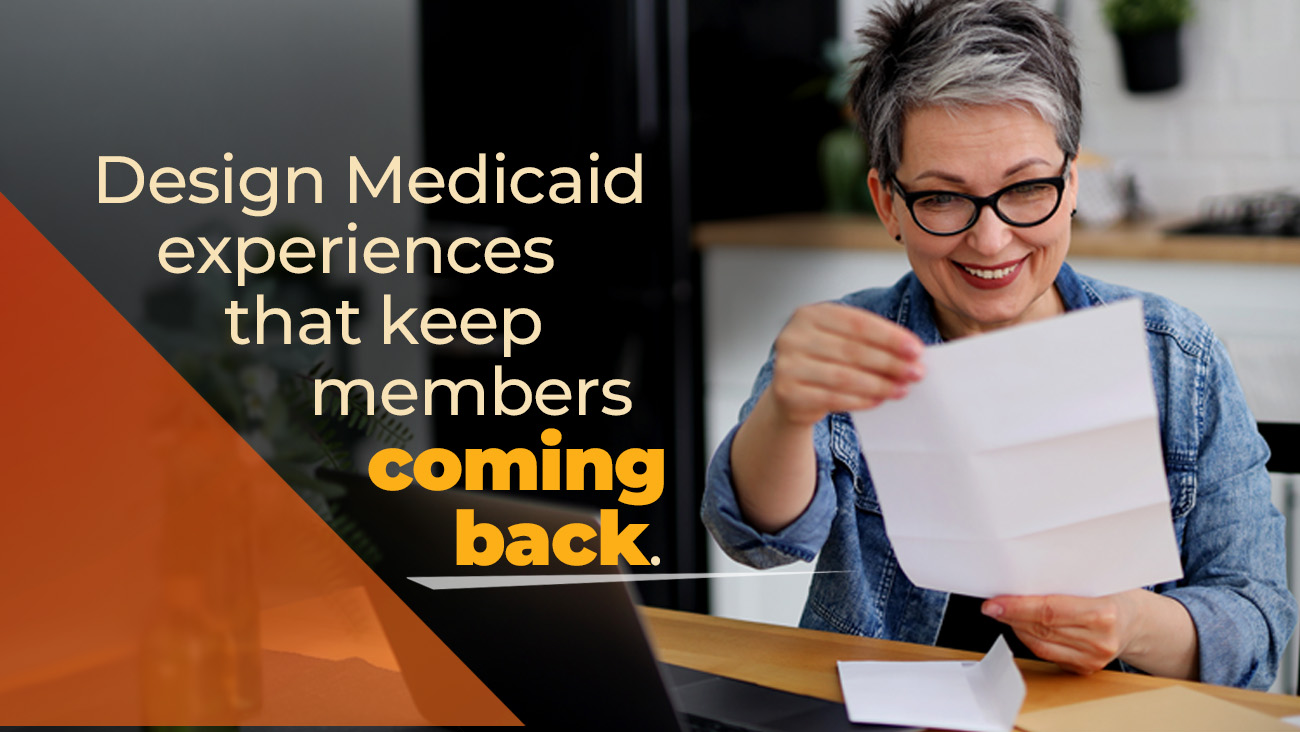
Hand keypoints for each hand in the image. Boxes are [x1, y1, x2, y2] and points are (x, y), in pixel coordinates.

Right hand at [767, 302, 924, 426]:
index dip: (890, 337)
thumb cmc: (820, 363)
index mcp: (810, 314)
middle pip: (852, 350)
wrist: (789, 393)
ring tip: (901, 389)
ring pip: (844, 376)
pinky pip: (831, 398)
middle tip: (915, 372)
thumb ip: (869, 343)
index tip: (916, 349)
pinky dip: (860, 401)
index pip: (857, 323)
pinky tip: (878, 401)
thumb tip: (910, 355)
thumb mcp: (840, 342)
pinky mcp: (787, 392)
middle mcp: (793, 336)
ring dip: (879, 384)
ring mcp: (786, 364)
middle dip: (890, 362)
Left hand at [981, 592, 1142, 674]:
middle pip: (1041, 628)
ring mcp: (1092, 659)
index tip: (993, 603)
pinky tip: (1021, 626)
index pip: (1049, 611)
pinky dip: (1029, 639)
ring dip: (1016, 628)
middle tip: (992, 605)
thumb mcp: (1096, 580)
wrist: (1137, 622)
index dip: (1017, 607)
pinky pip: (1046, 654)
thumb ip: (1064, 581)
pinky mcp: (1085, 669)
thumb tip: (1021, 576)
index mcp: (1103, 613)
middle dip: (1011, 616)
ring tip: (1003, 612)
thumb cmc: (1113, 594)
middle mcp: (1099, 640)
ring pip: (1039, 644)